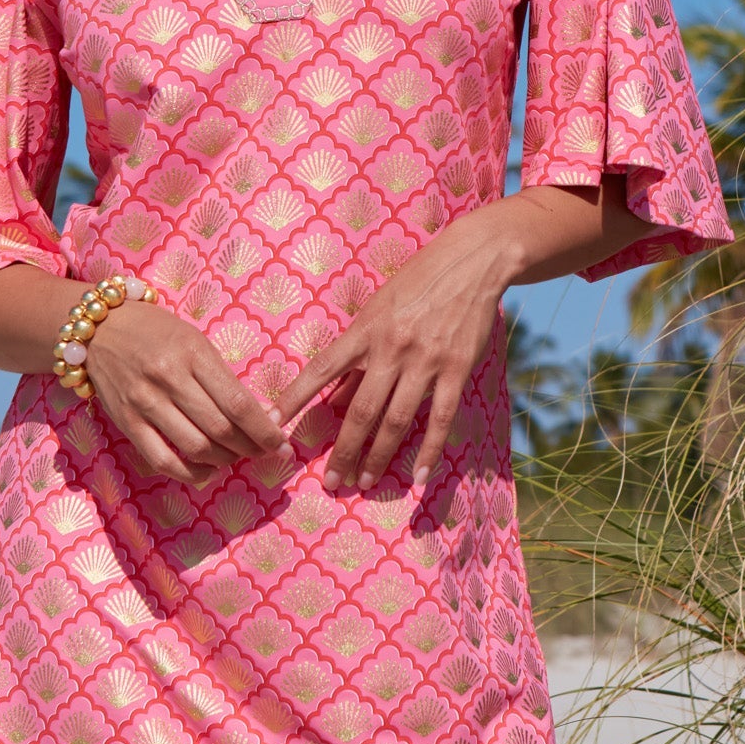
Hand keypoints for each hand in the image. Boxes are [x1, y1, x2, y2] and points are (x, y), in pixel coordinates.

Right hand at [83, 301, 292, 485]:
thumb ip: (222, 377)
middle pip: (220, 428)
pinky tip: (207, 470)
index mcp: (192, 353)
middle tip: (264, 452)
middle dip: (250, 448)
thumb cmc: (157, 332)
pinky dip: (190, 473)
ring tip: (236, 457)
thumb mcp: (195, 341)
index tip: (282, 444)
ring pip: (196, 447)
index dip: (264, 430)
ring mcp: (145, 403)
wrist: (100, 329)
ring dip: (225, 460)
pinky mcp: (127, 423)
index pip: (238, 402)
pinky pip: (162, 460)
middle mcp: (168, 378)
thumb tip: (260, 417)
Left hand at [272, 211, 515, 494]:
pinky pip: (439, 419)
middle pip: (361, 411)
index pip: (322, 369)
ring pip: (396, 421)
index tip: (272, 424)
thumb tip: (337, 398)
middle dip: (343, 450)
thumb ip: (358, 354)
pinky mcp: (456, 369)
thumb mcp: (379, 309)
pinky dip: (428, 451)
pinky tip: (419, 476)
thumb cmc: (419, 281)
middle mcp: (392, 348)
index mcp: (366, 330)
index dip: (296, 398)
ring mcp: (425, 361)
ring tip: (365, 482)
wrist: (471, 262)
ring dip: (378, 457)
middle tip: (331, 482)